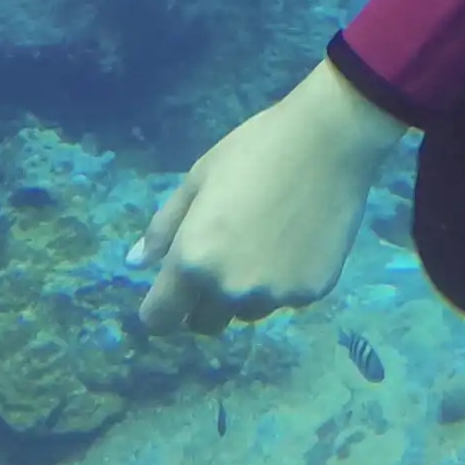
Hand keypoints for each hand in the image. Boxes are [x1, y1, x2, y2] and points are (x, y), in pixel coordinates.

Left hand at [130, 59, 408, 333]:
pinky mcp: (310, 293)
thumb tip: (135, 263)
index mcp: (193, 259)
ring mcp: (274, 295)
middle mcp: (230, 288)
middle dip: (202, 301)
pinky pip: (284, 298)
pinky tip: (296, 239)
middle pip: (204, 323)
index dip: (160, 310)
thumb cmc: (254, 150)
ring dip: (244, 292)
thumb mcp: (197, 180)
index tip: (168, 295)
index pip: (160, 317)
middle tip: (221, 257)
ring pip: (246, 311)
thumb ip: (163, 228)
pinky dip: (283, 280)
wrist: (329, 141)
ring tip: (263, 242)